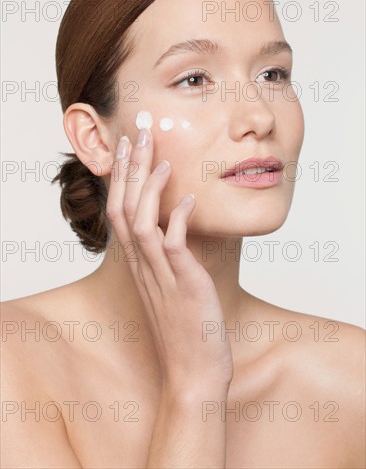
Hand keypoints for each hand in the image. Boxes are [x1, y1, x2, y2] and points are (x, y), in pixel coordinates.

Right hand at [106, 127, 233, 392]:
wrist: (193, 372)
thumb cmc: (185, 327)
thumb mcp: (171, 284)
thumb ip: (169, 255)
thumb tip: (179, 223)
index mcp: (140, 263)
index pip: (120, 210)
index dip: (123, 176)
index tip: (130, 145)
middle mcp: (144, 265)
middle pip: (125, 207)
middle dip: (130, 168)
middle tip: (139, 132)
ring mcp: (161, 275)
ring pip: (141, 222)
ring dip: (148, 188)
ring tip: (161, 159)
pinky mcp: (183, 285)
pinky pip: (174, 247)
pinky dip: (179, 220)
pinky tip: (189, 200)